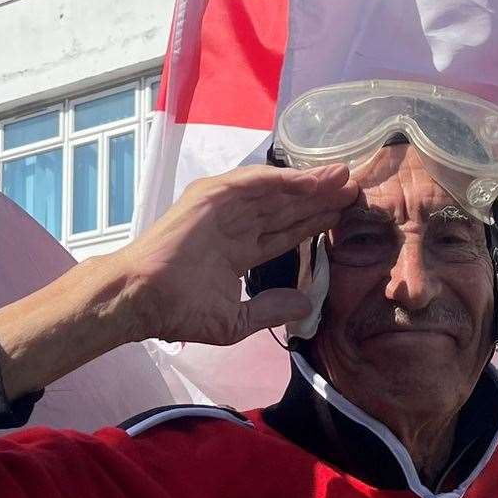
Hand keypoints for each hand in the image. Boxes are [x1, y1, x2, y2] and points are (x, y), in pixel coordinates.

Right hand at [0, 163, 354, 399]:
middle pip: (285, 208)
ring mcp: (221, 208)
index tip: (342, 217)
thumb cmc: (179, 311)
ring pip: (275, 193)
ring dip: (308, 185)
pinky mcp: (212, 195)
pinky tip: (310, 179)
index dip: (312, 225)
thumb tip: (304, 305)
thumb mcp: (235, 320)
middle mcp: (232, 225)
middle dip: (319, 200)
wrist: (143, 298)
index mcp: (236, 251)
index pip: (284, 234)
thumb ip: (270, 310)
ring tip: (342, 178)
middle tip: (353, 189)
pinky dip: (284, 180)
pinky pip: (255, 183)